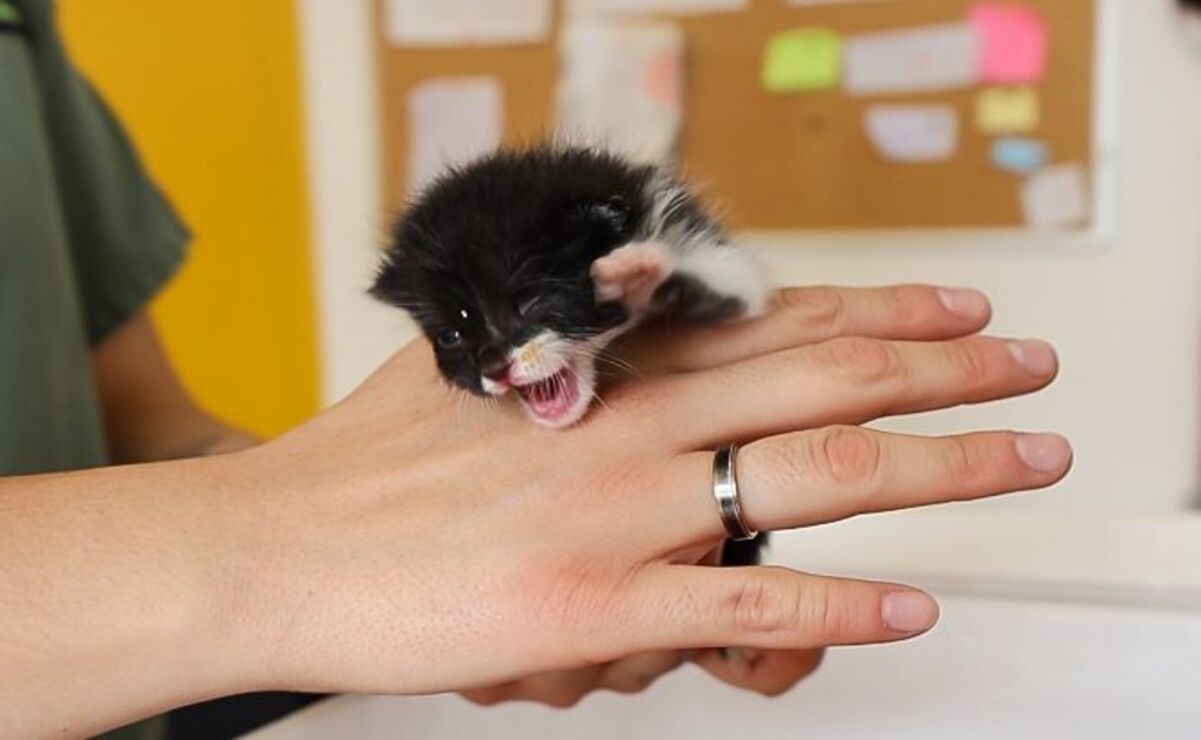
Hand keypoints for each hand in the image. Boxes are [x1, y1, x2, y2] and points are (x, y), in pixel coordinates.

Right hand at [206, 284, 1065, 697]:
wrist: (277, 547)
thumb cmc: (371, 464)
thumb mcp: (478, 377)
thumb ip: (569, 367)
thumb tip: (634, 365)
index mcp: (600, 368)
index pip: (771, 322)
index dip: (876, 308)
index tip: (956, 306)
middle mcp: (628, 427)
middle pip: (821, 381)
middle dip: (942, 369)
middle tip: (1033, 365)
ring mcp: (619, 517)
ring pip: (811, 479)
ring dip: (935, 466)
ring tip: (1026, 461)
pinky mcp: (591, 611)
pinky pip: (740, 607)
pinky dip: (835, 609)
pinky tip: (910, 607)